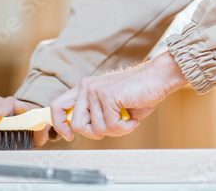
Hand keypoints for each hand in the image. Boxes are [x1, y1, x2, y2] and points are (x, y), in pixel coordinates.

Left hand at [51, 51, 187, 140]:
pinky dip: (125, 127)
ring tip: (127, 118)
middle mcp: (86, 87)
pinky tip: (133, 118)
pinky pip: (111, 125)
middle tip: (114, 125)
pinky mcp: (107, 95)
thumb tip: (78, 131)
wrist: (158, 78)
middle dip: (97, 132)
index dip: (59, 125)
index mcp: (85, 88)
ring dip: (116, 130)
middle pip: (77, 125)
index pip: (57, 106)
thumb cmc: (138, 93)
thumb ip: (94, 115)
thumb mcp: (110, 105)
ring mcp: (95, 90)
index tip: (70, 136)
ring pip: (97, 129)